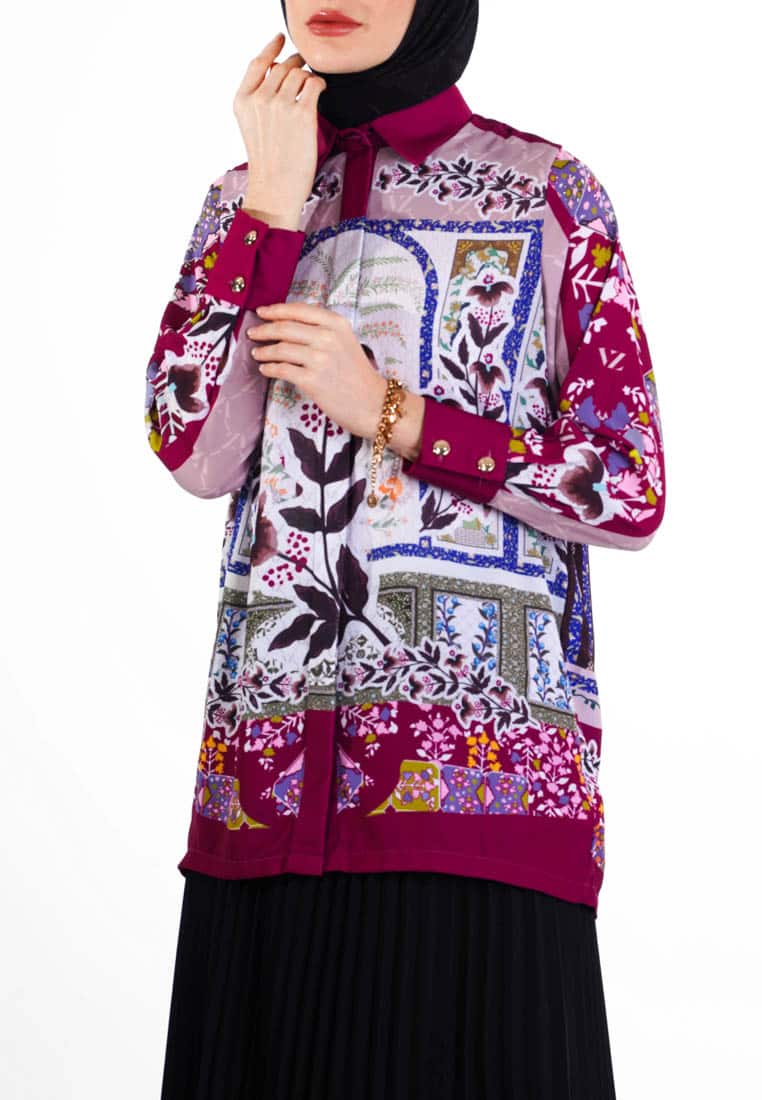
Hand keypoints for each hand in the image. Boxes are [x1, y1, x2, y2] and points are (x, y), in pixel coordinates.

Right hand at [233, 33, 326, 222]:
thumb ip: (259, 99)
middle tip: (303, 75)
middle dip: (295, 66)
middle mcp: (260, 99)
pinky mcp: (302, 114)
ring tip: (311, 89)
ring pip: (299, 72)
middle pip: (282, 67)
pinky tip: (320, 91)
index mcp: (243, 101)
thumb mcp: (252, 126)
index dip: (271, 48)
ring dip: (308, 77)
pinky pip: (314, 83)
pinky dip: (319, 83)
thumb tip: (281, 73)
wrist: (275, 189)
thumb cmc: (268, 163)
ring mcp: (281, 105)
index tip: (280, 40)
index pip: (258, 63)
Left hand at [248, 302, 424, 458]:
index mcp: (336, 323)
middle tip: (252, 332)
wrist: (372, 403)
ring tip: (256, 353)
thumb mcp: (345, 341)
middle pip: (285, 328)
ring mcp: (320, 359)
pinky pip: (282, 370)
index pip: (298, 310)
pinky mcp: (312, 380)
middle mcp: (327, 338)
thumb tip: (288, 323)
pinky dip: (269, 368)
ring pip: (280, 348)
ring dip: (264, 350)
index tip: (262, 312)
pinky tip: (265, 369)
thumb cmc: (357, 374)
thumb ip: (321, 329)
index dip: (276, 310)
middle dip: (264, 329)